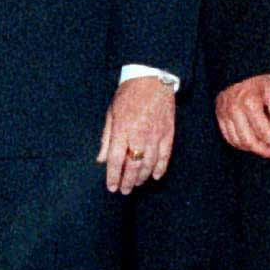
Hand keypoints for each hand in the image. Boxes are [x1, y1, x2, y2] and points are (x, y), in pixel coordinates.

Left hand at [97, 76, 175, 193]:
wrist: (153, 78)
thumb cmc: (128, 95)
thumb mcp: (111, 113)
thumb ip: (106, 138)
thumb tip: (101, 160)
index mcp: (122, 129)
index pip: (116, 159)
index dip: (113, 176)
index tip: (111, 187)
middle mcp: (139, 134)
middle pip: (133, 165)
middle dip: (128, 181)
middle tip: (124, 191)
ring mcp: (156, 134)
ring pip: (150, 163)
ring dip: (142, 177)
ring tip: (136, 184)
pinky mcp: (168, 132)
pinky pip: (166, 155)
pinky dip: (161, 167)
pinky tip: (155, 176)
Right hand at [216, 73, 269, 158]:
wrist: (238, 70)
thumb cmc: (259, 81)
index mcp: (250, 103)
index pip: (263, 131)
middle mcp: (235, 111)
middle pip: (249, 140)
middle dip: (264, 150)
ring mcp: (224, 115)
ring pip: (238, 141)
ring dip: (253, 150)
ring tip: (267, 151)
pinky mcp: (219, 117)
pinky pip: (229, 137)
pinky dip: (240, 145)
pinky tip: (252, 146)